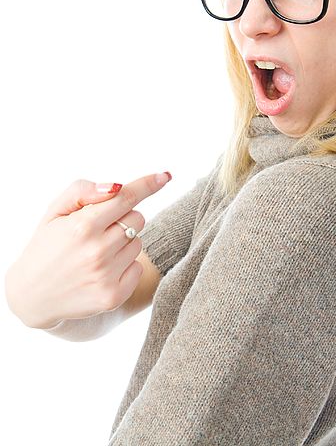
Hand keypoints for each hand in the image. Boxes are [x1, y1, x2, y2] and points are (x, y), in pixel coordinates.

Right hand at [4, 172, 171, 328]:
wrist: (32, 296)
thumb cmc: (48, 245)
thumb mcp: (55, 212)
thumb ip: (84, 191)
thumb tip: (116, 187)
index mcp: (82, 227)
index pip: (125, 198)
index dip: (148, 184)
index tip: (164, 176)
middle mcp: (96, 252)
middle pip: (138, 218)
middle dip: (123, 218)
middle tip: (99, 230)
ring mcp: (106, 276)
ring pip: (138, 242)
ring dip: (124, 242)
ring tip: (96, 252)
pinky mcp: (114, 296)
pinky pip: (138, 267)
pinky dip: (125, 265)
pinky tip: (102, 271)